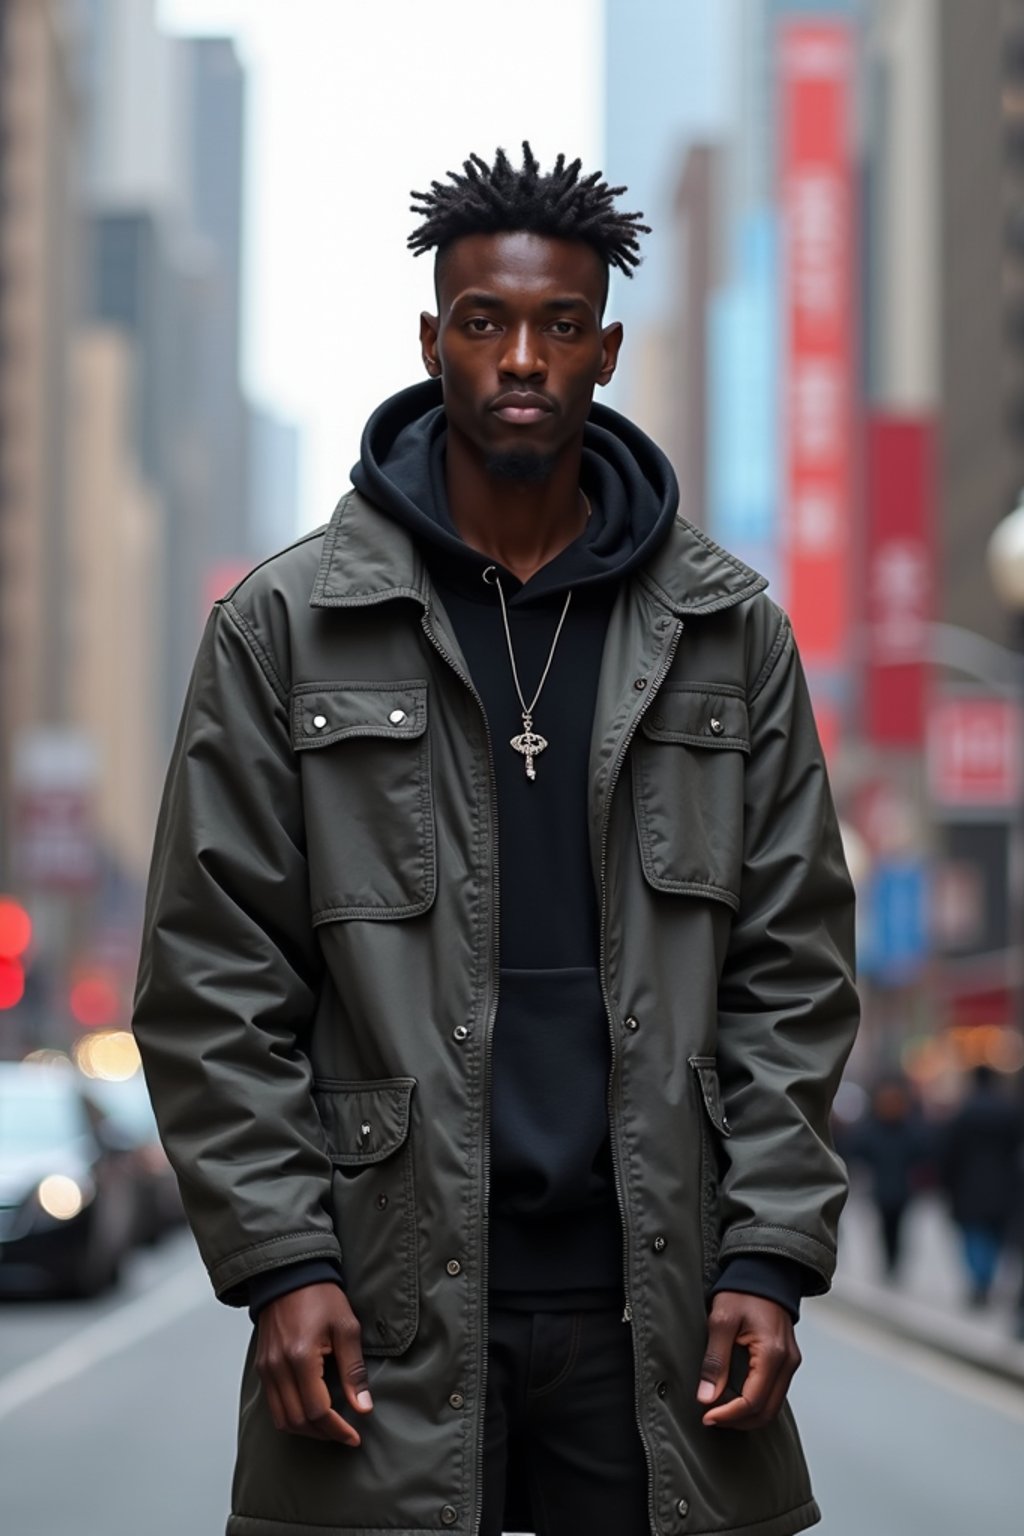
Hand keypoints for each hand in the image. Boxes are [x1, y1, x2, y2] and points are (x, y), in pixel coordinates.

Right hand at [256, 1282, 371, 1445]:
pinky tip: (310, 1413)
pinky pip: (273, 1405)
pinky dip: (292, 1416)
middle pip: (298, 1421)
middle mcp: (278, 1367)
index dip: (338, 1429)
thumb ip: (354, 1371)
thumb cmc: (320, 1295)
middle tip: (345, 1434)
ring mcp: (266, 1369)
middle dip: (323, 1434)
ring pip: (282, 1419)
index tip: (355, 1435)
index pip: (317, 1410)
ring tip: (329, 1428)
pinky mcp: (262, 1367)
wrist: (289, 1274)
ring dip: (306, 1430)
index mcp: (300, 1357)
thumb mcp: (346, 1328)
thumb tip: (363, 1407)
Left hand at [696, 1291, 800, 1429]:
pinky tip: (735, 1398)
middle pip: (766, 1412)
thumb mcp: (721, 1321)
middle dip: (738, 1421)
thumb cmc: (742, 1292)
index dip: (729, 1415)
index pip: (753, 1401)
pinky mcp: (787, 1361)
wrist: (765, 1271)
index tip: (706, 1416)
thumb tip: (707, 1397)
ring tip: (720, 1411)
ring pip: (772, 1406)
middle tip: (711, 1418)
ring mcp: (791, 1363)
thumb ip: (715, 1361)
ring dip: (746, 1415)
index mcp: (773, 1354)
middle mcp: (788, 1363)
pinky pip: (774, 1393)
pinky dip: (755, 1402)